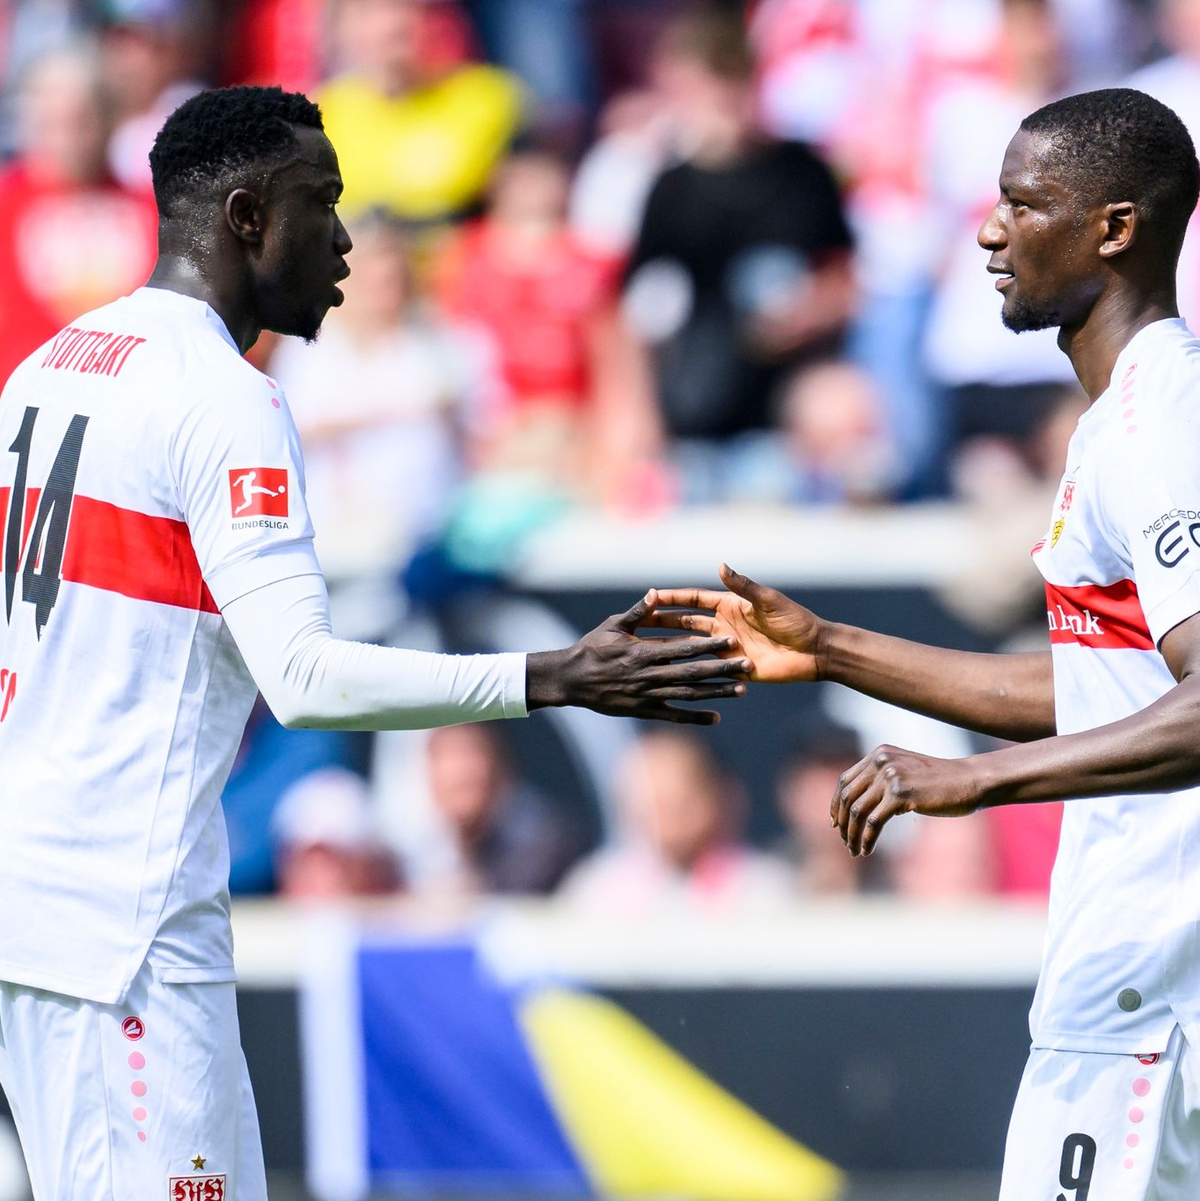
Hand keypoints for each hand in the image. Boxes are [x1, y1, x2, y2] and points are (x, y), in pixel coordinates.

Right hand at [527, 590, 750, 724]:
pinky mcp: (643, 711)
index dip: (707, 644)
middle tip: (747, 664)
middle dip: (721, 668)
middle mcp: (649, 675)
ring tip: (742, 690)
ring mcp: (647, 695)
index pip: (682, 647)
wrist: (570, 680)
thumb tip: (655, 593)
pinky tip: (716, 717)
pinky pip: (673, 715)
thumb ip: (637, 612)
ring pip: (688, 694)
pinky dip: (694, 717)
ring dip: (715, 692)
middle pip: (692, 671)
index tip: (730, 639)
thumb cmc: (590, 648)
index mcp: (643, 651)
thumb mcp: (612, 625)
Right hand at [645, 564, 825, 682]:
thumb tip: (721, 566)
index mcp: (729, 606)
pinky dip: (690, 672)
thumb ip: (743, 586)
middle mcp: (724, 626)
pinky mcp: (733, 668)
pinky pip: (708, 671)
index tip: (650, 597)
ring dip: (670, 648)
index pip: (693, 600)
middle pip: (685, 623)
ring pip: (691, 648)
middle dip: (661, 623)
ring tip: (645, 653)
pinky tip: (669, 678)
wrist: (815, 651)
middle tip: (636, 626)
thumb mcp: (768, 601)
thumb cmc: (795, 621)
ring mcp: (727, 648)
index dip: (672, 598)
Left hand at [831, 745, 984, 856]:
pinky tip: (867, 850)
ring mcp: (890, 776)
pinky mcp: (900, 793)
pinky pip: (874, 822)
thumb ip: (883, 781)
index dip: (836, 803)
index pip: (845, 780)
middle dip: (843, 823)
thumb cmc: (941, 782)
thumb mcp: (906, 773)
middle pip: (848, 797)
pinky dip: (867, 839)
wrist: (970, 781)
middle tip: (845, 842)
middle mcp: (880, 761)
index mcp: (879, 754)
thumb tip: (858, 807)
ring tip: (854, 851)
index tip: (835, 823)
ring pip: (857, 811)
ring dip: (852, 835)